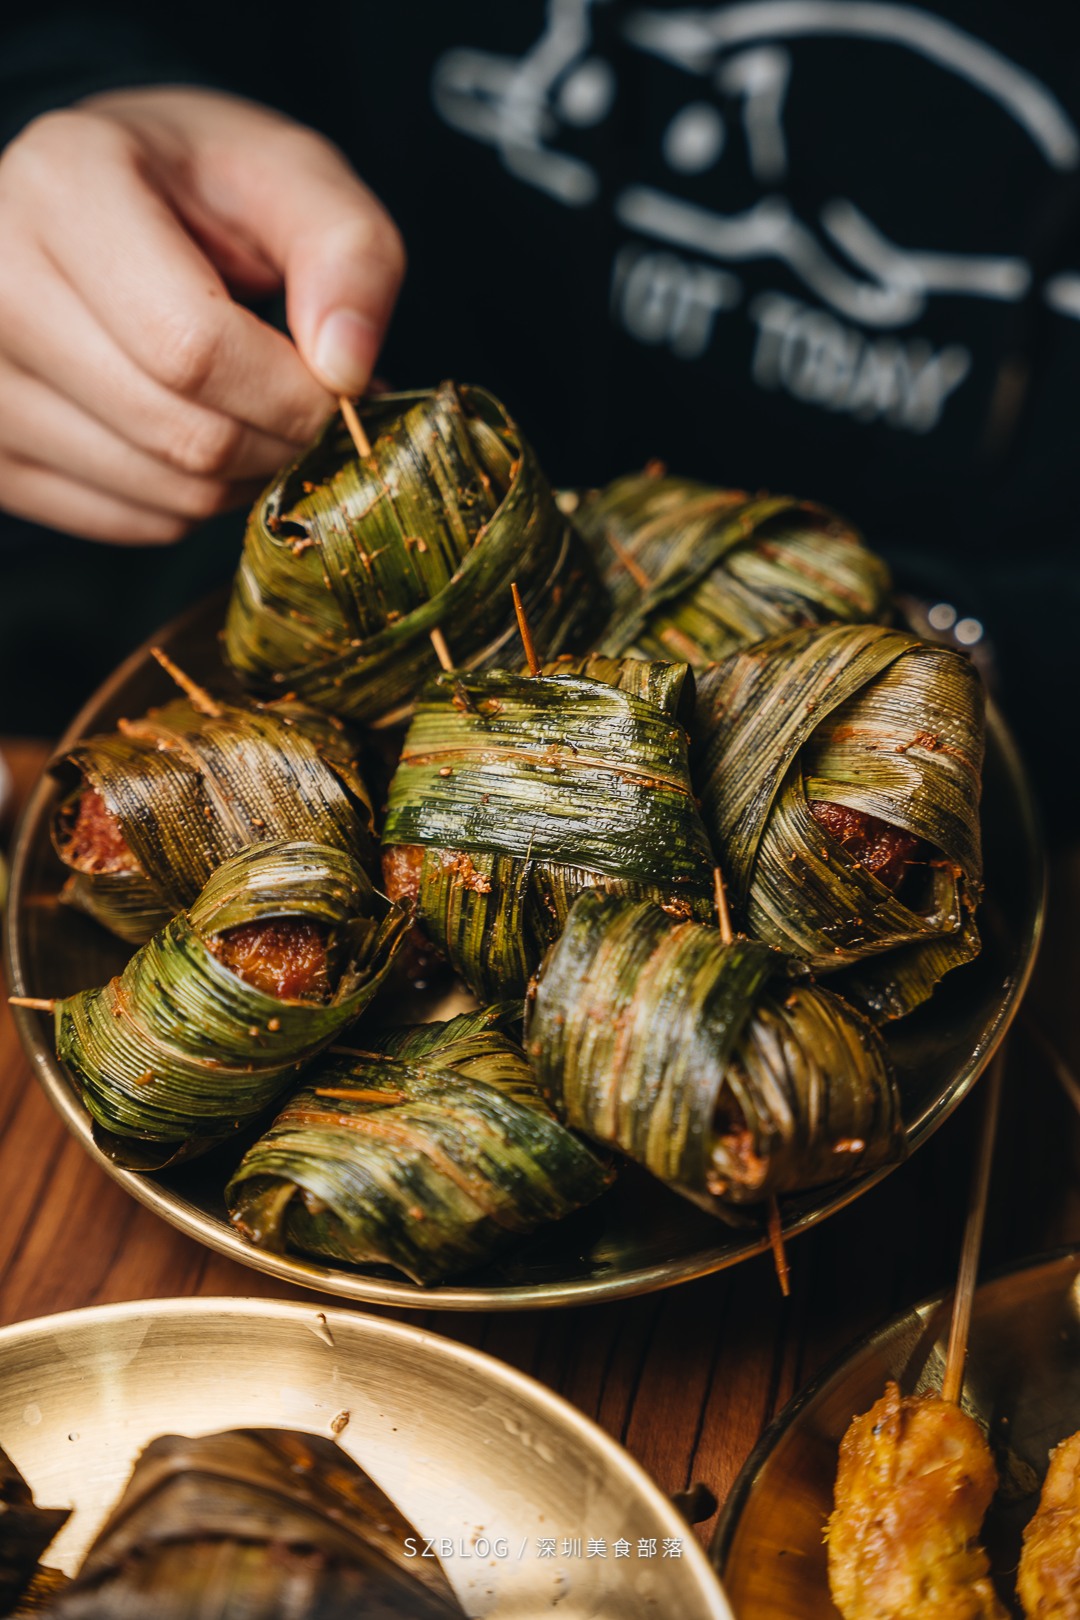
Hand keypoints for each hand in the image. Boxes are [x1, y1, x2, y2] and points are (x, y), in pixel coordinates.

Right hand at [0, 87, 404, 542]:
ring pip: (164, 496)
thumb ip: (350, 255)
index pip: (191, 347)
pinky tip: (201, 430)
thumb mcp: (294, 177)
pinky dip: (195, 500)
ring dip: (245, 476)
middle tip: (313, 407)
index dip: (291, 392)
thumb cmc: (202, 186)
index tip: (341, 386)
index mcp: (63, 186)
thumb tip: (348, 371)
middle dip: (280, 440)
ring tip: (259, 409)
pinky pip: (134, 523)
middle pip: (182, 434)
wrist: (102, 203)